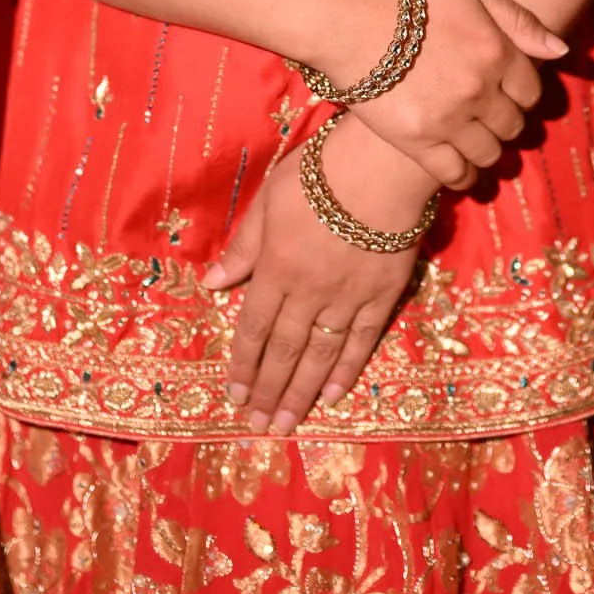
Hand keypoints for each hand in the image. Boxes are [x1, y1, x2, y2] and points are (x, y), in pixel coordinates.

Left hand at [203, 119, 427, 432]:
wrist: (381, 167)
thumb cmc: (318, 175)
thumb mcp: (268, 201)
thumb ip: (244, 247)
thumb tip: (212, 284)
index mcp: (276, 270)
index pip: (253, 328)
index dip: (242, 364)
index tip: (233, 396)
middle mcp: (308, 293)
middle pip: (284, 351)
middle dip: (267, 391)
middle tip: (257, 426)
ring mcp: (347, 299)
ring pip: (319, 356)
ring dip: (300, 393)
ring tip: (286, 423)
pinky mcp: (382, 296)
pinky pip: (360, 341)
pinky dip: (346, 370)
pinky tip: (333, 394)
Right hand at [345, 0, 564, 190]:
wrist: (348, 18)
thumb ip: (519, 20)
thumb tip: (561, 51)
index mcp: (496, 51)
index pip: (530, 90)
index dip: (521, 93)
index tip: (507, 92)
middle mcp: (480, 89)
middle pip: (512, 124)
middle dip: (505, 122)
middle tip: (489, 116)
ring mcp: (449, 118)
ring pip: (489, 153)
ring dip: (488, 150)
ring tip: (474, 140)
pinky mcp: (417, 141)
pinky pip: (455, 174)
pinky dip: (464, 177)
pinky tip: (460, 170)